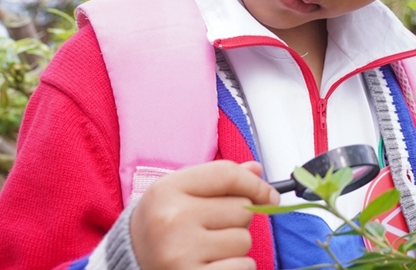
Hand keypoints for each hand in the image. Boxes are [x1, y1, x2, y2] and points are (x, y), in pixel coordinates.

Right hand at [131, 160, 278, 269]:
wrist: (129, 264)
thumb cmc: (161, 228)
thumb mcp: (179, 195)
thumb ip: (218, 180)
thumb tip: (256, 171)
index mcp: (167, 190)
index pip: (228, 175)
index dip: (256, 184)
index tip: (269, 195)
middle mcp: (172, 219)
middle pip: (243, 209)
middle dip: (236, 220)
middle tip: (210, 230)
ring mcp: (180, 253)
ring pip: (244, 240)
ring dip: (234, 247)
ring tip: (206, 249)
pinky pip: (243, 266)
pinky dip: (236, 267)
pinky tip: (211, 266)